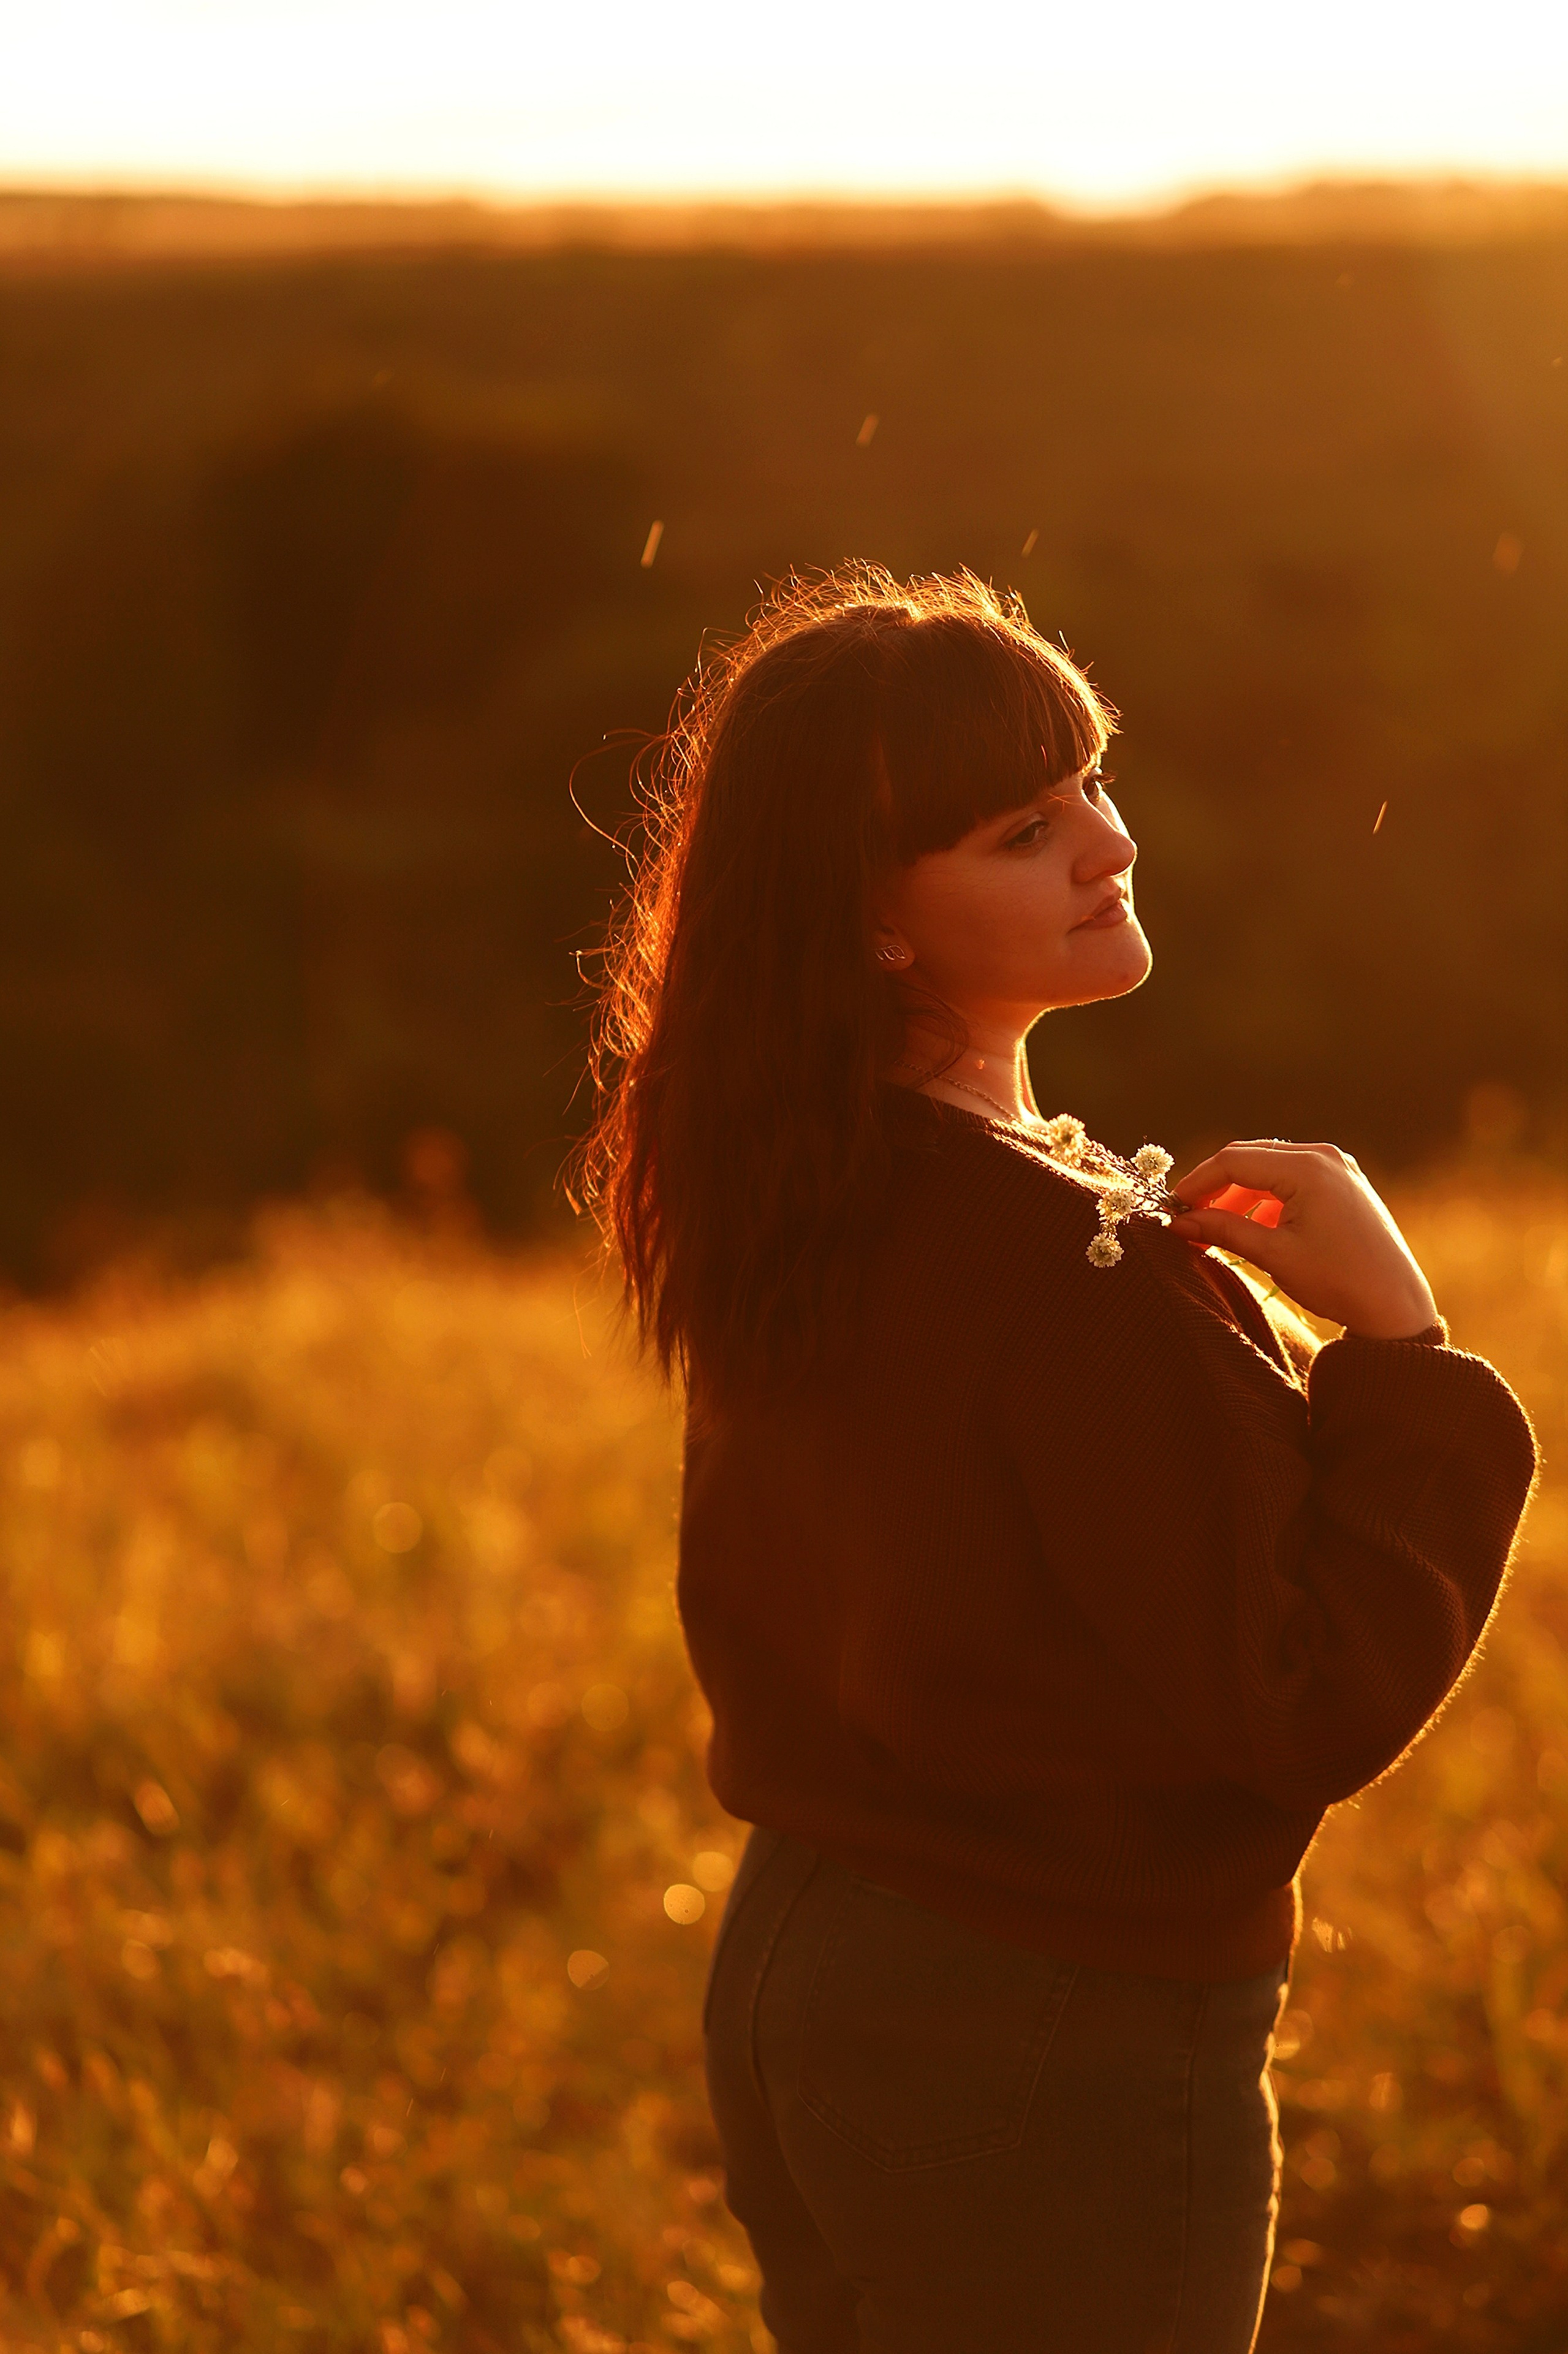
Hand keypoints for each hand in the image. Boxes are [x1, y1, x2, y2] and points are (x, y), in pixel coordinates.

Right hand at [1168, 1140, 1439, 1340]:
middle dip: (1214, 1187)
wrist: (1396, 1305)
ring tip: (1213, 1230)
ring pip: (1268, 1169)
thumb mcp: (1274, 1255)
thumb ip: (1224, 1230)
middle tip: (1187, 1219)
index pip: (1233, 1161)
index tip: (1172, 1209)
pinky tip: (1249, 1228)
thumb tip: (1179, 1223)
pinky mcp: (1343, 1183)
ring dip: (1237, 1196)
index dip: (1196, 1183)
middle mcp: (1324, 1156)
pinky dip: (1264, 1200)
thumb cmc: (1339, 1280)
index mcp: (1308, 1167)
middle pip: (1249, 1158)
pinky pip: (1291, 1180)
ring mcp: (1337, 1167)